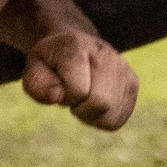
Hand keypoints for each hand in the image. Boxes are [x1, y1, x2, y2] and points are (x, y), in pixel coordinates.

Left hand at [24, 30, 138, 128]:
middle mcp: (105, 54)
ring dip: (91, 115)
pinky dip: (102, 119)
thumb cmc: (51, 64)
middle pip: (100, 103)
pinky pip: (117, 120)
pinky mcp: (133, 84)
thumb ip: (37, 85)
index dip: (65, 96)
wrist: (74, 48)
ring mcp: (123, 68)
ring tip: (84, 96)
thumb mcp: (33, 70)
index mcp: (76, 47)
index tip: (61, 85)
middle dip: (80, 108)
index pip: (79, 90)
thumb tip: (59, 97)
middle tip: (73, 94)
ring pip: (110, 115)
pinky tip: (94, 102)